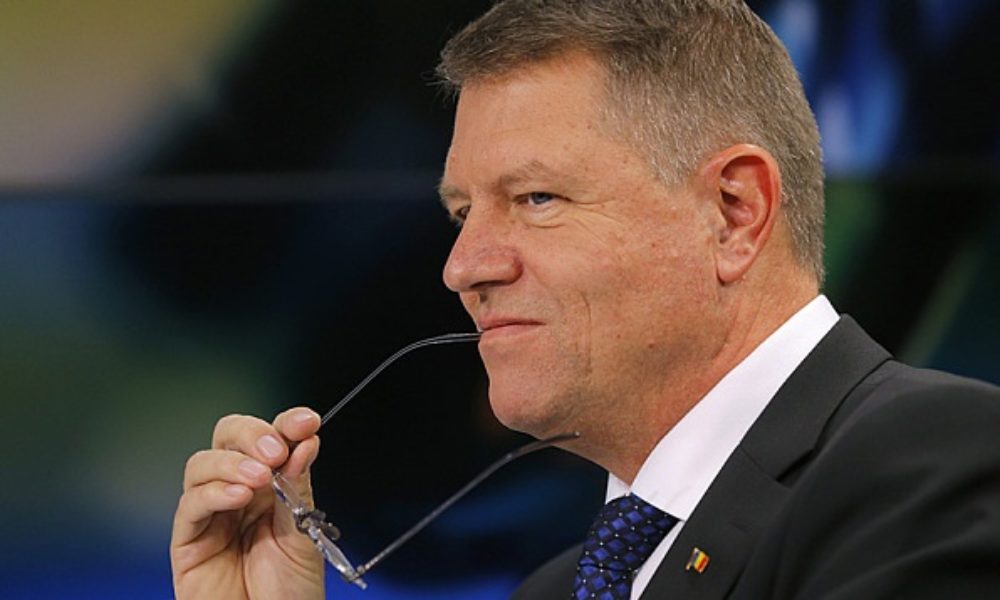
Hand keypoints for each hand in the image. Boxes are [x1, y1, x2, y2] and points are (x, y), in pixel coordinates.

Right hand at [170, 407, 324, 599]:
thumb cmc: (290, 592)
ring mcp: (210, 514)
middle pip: (227, 438)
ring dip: (232, 463)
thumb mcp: (304, 533)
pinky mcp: (188, 541)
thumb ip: (299, 487)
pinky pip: (190, 504)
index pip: (271, 439)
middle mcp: (237, 493)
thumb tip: (305, 442)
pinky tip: (238, 497)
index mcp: (271, 486)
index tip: (306, 421)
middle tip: (275, 450)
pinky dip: (213, 493)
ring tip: (259, 478)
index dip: (285, 423)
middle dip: (251, 434)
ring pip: (203, 464)